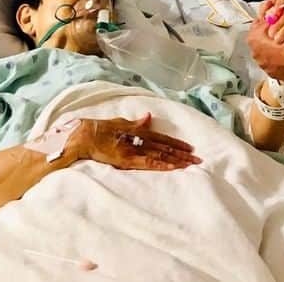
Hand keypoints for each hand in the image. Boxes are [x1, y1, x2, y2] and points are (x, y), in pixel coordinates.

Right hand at [72, 114, 201, 170]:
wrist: (84, 135)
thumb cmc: (100, 129)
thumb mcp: (121, 122)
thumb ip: (136, 122)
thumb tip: (148, 116)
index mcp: (139, 131)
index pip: (163, 138)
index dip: (177, 143)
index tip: (191, 148)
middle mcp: (140, 139)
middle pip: (166, 147)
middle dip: (182, 154)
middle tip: (199, 159)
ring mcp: (134, 149)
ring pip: (160, 155)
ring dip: (176, 160)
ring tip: (191, 164)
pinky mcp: (127, 160)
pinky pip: (147, 163)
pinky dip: (160, 165)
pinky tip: (172, 168)